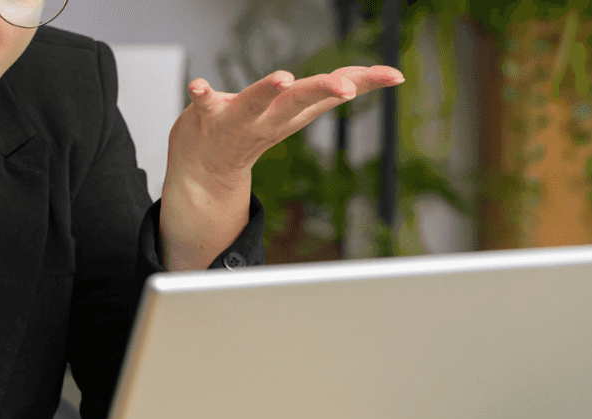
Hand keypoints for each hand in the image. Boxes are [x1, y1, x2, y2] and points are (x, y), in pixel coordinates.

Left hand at [160, 66, 403, 270]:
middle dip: (324, 90)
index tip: (394, 75)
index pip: (332, 95)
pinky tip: (197, 84)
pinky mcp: (207, 117)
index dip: (365, 83)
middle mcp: (269, 119)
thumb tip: (358, 76)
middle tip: (347, 87)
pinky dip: (201, 94)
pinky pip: (204, 103)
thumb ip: (316, 94)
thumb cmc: (245, 133)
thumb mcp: (289, 114)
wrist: (200, 172)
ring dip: (268, 90)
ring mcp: (237, 120)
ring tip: (283, 78)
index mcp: (291, 115)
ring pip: (255, 103)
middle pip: (301, 100)